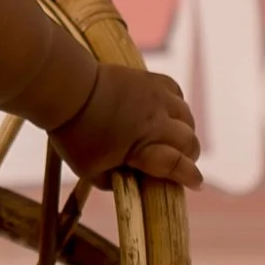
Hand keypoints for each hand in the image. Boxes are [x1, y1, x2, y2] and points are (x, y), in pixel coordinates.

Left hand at [54, 61, 202, 189]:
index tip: (196, 184)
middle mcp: (156, 123)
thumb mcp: (90, 171)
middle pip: (189, 142)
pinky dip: (177, 107)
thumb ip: (115, 181)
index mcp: (142, 148)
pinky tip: (168, 114)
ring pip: (187, 117)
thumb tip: (132, 183)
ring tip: (174, 140)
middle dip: (189, 156)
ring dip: (185, 132)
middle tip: (183, 162)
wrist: (68, 89)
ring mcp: (156, 99)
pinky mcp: (151, 80)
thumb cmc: (75, 134)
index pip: (177, 165)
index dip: (191, 177)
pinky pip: (177, 93)